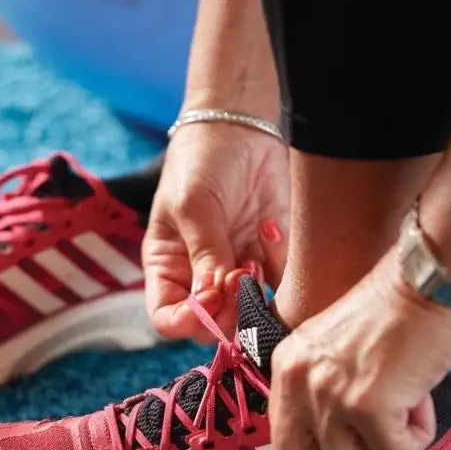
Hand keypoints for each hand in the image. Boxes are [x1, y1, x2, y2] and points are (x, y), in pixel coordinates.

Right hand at [142, 123, 290, 341]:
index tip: (210, 296)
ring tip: (255, 260)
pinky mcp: (270, 257)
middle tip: (243, 279)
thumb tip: (214, 297)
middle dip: (229, 311)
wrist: (242, 124)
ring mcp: (237, 269)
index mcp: (169, 268)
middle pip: (212, 324)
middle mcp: (200, 277)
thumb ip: (205, 253)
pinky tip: (271, 232)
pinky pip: (281, 286)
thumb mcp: (194, 204)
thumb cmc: (201, 160)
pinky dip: (282, 271)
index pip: (168, 318)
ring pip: (249, 313)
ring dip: (256, 296)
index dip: (188, 319)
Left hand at [268, 253, 450, 449]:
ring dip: (385, 445)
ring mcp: (330, 396)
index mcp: (285, 368)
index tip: (342, 449)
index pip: (281, 444)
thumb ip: (317, 391)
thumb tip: (331, 441)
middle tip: (370, 446)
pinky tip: (418, 400)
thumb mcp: (328, 350)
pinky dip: (415, 435)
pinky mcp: (367, 406)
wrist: (420, 283)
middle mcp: (298, 382)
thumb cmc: (389, 311)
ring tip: (401, 407)